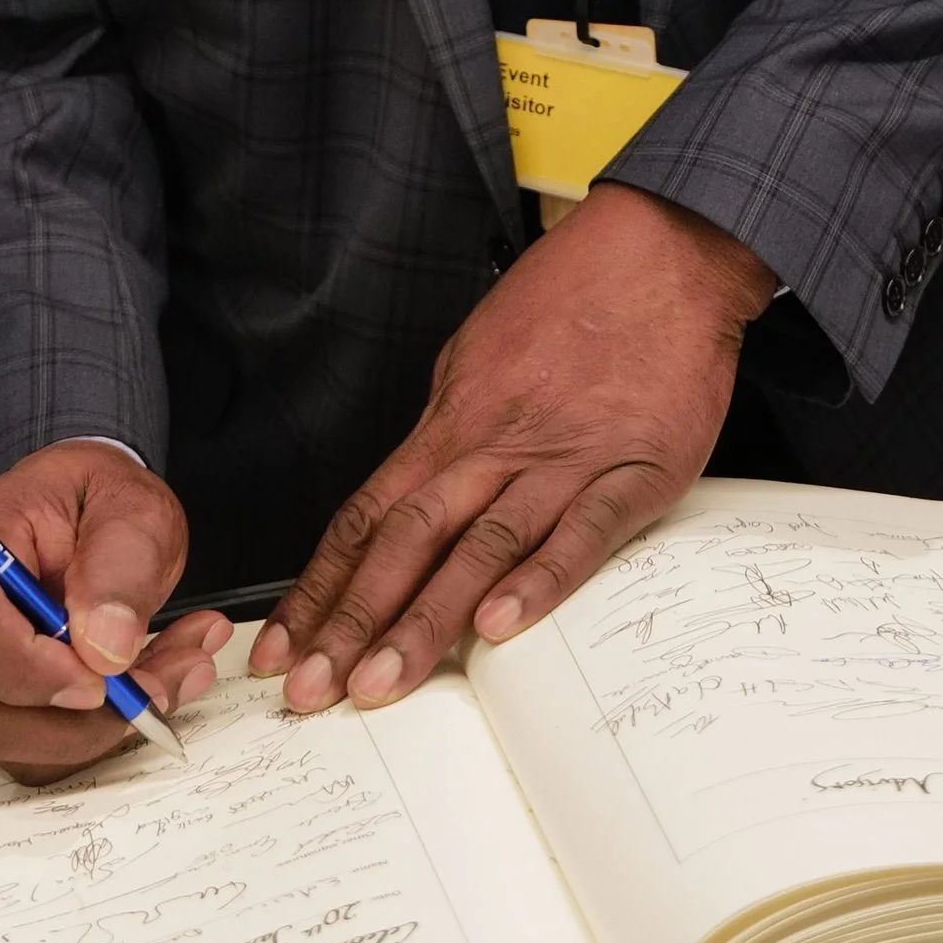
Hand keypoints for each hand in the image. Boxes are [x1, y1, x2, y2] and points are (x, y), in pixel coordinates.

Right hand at [0, 437, 232, 778]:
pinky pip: (38, 756)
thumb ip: (120, 567)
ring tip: (175, 667)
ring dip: (102, 728)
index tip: (101, 676)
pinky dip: (101, 734)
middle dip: (79, 720)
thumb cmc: (90, 503)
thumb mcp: (128, 507)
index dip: (28, 667)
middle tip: (161, 680)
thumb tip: (104, 647)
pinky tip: (151, 682)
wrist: (88, 518)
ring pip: (14, 748)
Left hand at [252, 183, 777, 712]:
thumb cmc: (572, 297)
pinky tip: (502, 627)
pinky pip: (580, 534)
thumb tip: (411, 487)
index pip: (368, 519)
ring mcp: (562, 461)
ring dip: (425, 621)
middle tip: (309, 690)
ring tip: (382, 684)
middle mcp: (494, 446)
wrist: (660, 251)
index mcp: (454, 423)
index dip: (321, 589)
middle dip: (352, 622)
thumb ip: (450, 431)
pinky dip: (539, 581)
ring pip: (479, 549)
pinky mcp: (633, 471)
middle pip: (407, 542)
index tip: (281, 648)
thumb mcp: (481, 356)